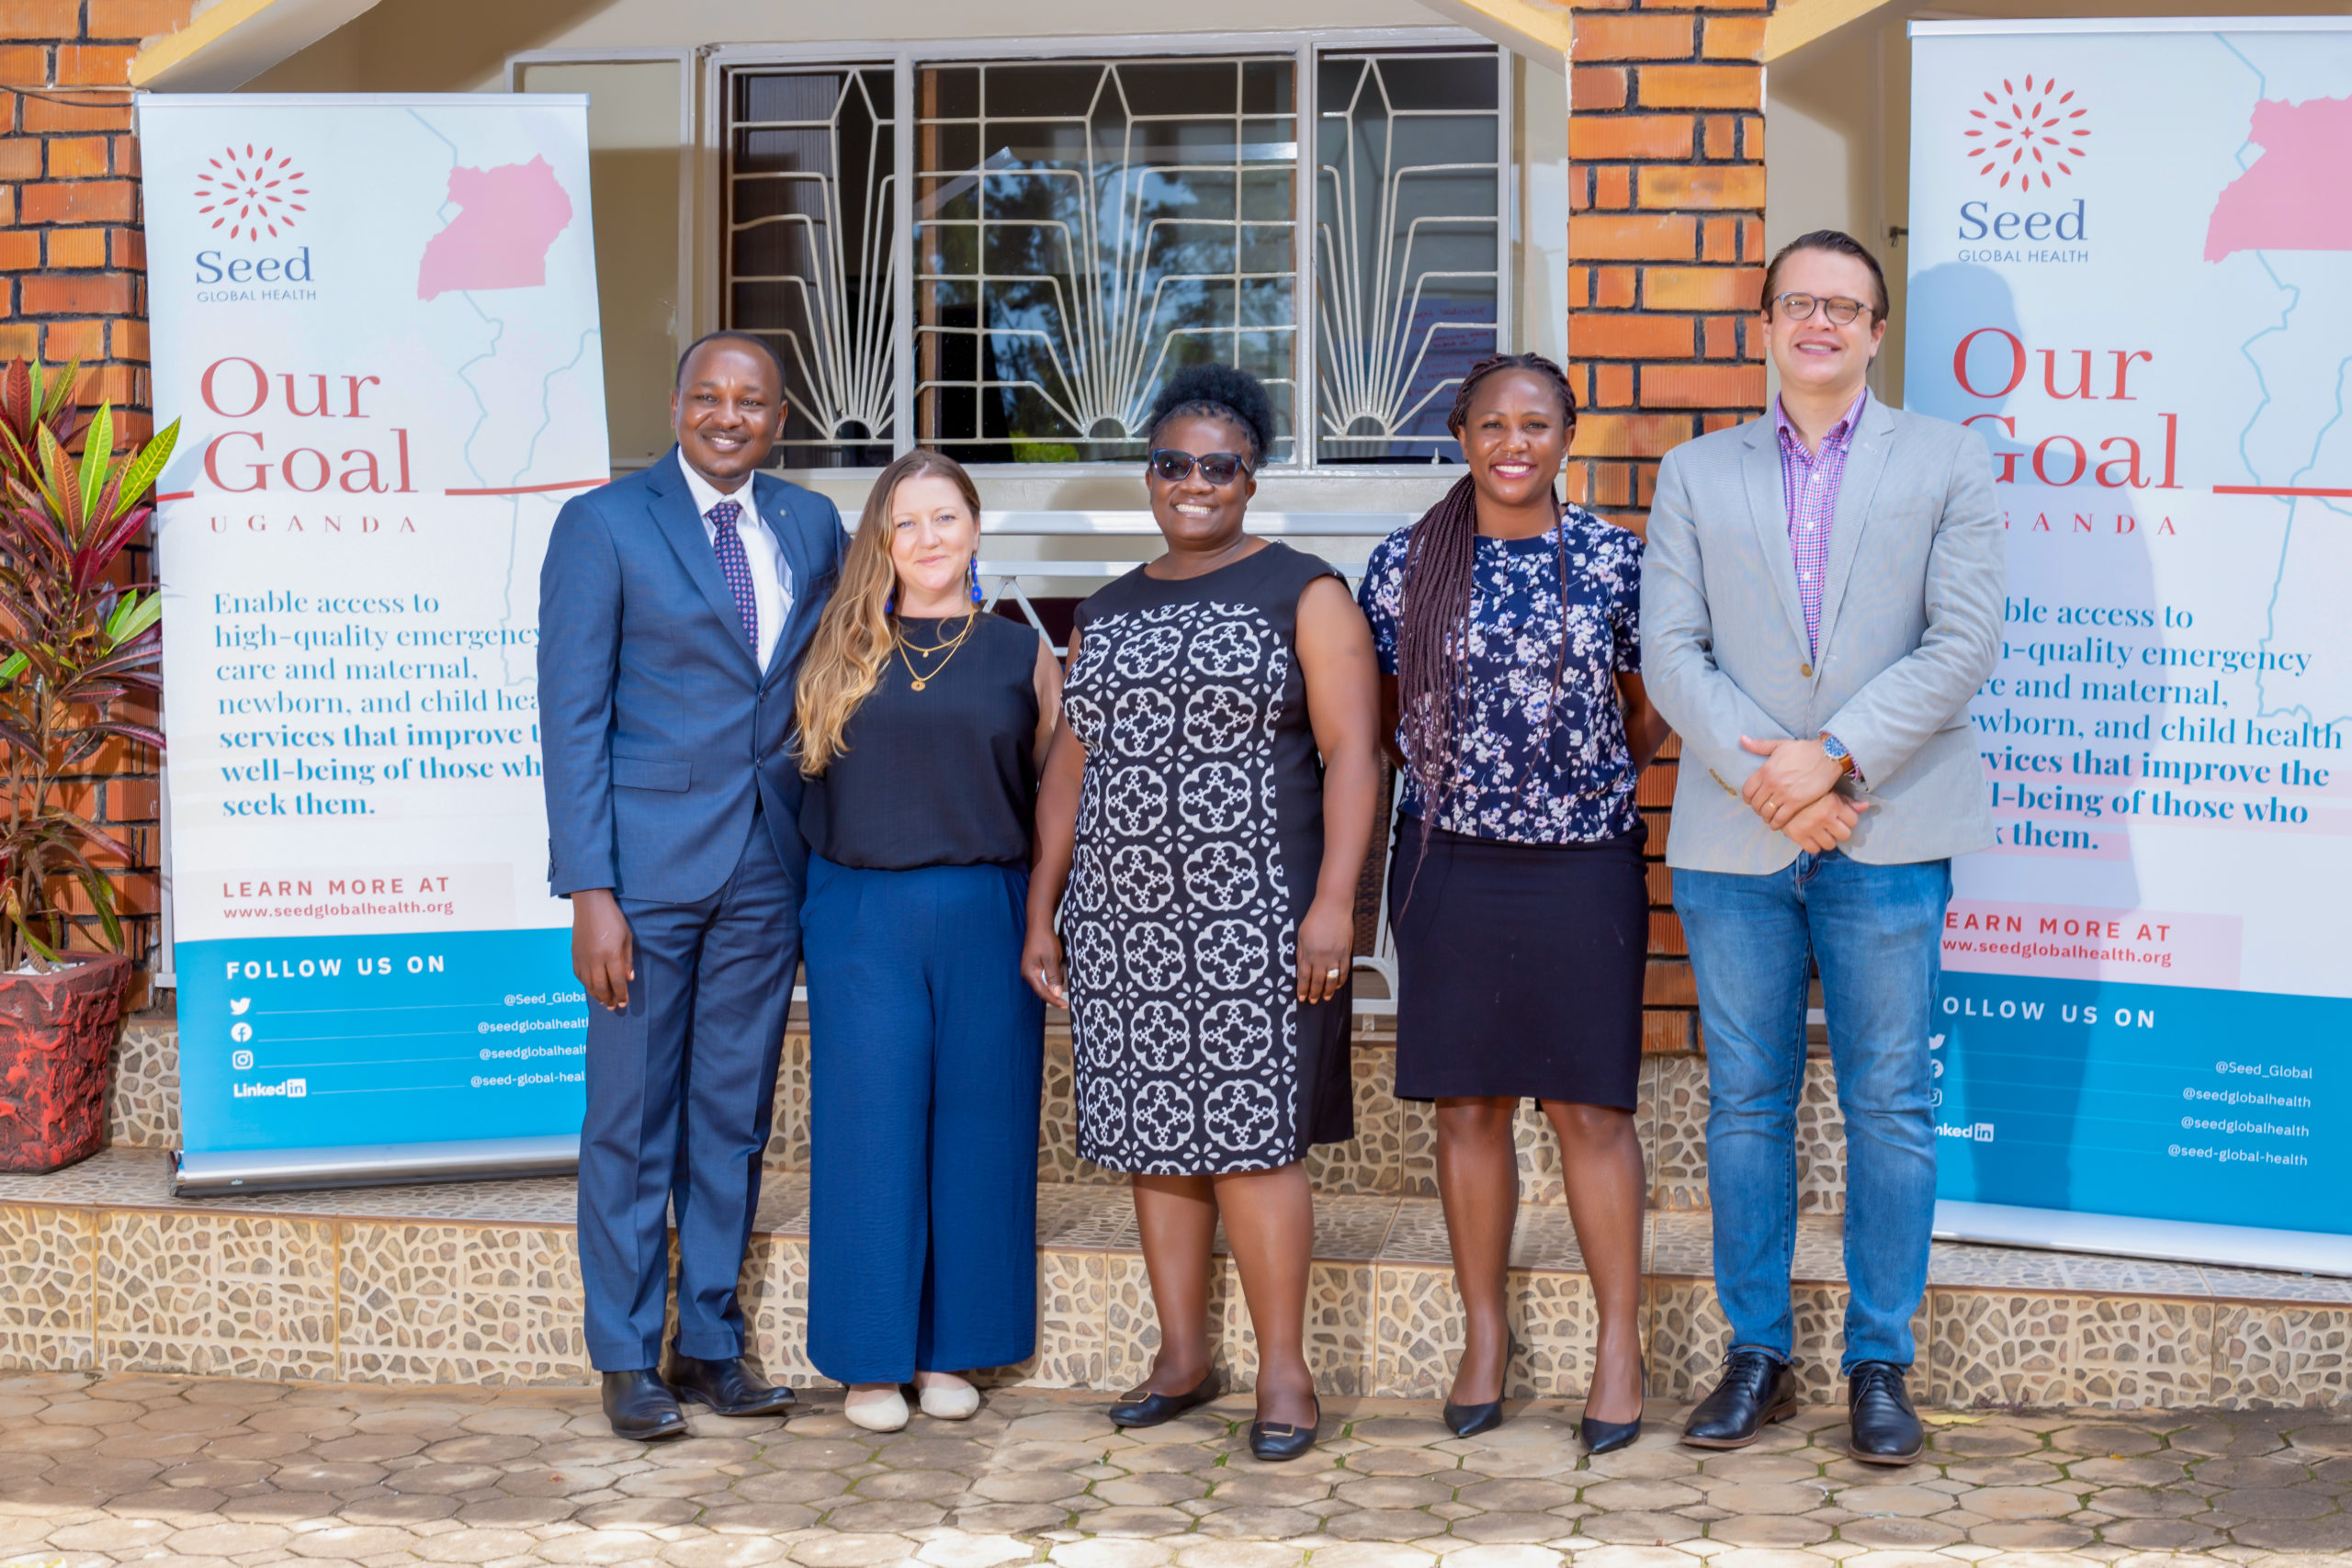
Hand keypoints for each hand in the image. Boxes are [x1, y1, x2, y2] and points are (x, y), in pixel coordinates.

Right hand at [571, 889, 634, 1011]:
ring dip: (596, 995)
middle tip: (613, 1007)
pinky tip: (591, 988)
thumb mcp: (627, 938)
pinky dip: (585, 984)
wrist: (591, 905)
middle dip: (608, 999)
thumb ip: (627, 960)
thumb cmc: (613, 919)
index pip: (617, 981)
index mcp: (611, 954)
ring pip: (588, 983)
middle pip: (601, 986)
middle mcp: (595, 959)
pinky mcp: (574, 954)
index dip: (621, 995)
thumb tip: (629, 979)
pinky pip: (579, 975)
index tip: (624, 1003)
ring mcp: (583, 957)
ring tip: (603, 1002)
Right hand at [1022, 921, 1067, 1009]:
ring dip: (1054, 979)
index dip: (1054, 1000)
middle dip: (1054, 989)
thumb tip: (1056, 994)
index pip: (1043, 992)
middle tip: (1064, 991)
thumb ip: (1054, 977)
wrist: (1039, 924)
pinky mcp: (1034, 964)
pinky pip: (1045, 974)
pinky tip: (1056, 965)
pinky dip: (1052, 973)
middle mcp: (1027, 973)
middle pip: (1043, 988)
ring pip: (1045, 981)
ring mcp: (1030, 968)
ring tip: (1059, 967)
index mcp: (1029, 973)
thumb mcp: (1052, 959)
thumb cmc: (1044, 939)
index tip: (1065, 1005)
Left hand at [1295, 895, 1352, 1006]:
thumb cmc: (1315, 919)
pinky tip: (1336, 985)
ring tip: (1325, 997)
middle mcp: (1321, 957)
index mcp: (1308, 953)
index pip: (1304, 977)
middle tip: (1313, 1001)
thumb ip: (1301, 954)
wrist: (1333, 907)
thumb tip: (1301, 969)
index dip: (1303, 989)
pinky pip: (1343, 971)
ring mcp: (1335, 956)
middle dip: (1314, 994)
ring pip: (1331, 980)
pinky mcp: (1346, 952)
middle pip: (1317, 981)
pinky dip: (1340, 981)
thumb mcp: (1301, 936)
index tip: (1301, 997)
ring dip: (1328, 991)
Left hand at [1740, 735, 1844, 829]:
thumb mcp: (1780, 745)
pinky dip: (1776, 824)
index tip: (1750, 800)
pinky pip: (1780, 818)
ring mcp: (1784, 794)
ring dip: (1765, 817)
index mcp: (1765, 770)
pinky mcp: (1797, 803)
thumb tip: (1742, 739)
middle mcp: (1772, 783)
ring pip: (1766, 812)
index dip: (1747, 798)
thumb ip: (1759, 745)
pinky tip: (1776, 824)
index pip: (1747, 790)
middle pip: (1756, 803)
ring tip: (1768, 817)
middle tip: (1760, 809)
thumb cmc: (1804, 750)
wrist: (1828, 756)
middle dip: (1756, 808)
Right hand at [1783, 792, 1868, 853]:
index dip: (1848, 819)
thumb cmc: (1807, 793)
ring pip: (1830, 845)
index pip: (1853, 820)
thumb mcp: (1828, 792)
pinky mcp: (1798, 836)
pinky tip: (1811, 837)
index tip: (1840, 817)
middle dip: (1839, 831)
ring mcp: (1811, 828)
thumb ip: (1847, 801)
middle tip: (1831, 826)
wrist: (1779, 795)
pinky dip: (1813, 846)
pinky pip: (1814, 850)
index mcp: (1833, 804)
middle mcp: (1824, 817)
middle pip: (1845, 835)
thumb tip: (1865, 806)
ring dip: (1827, 840)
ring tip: (1821, 832)